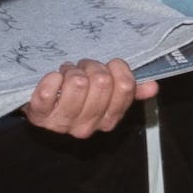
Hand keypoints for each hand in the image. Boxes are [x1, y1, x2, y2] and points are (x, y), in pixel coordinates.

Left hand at [23, 58, 153, 137]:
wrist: (42, 109)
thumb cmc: (76, 98)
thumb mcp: (105, 96)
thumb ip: (129, 91)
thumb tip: (153, 87)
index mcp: (108, 120)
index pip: (125, 87)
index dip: (117, 68)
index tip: (108, 65)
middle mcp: (87, 126)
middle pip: (102, 82)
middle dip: (92, 67)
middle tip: (83, 69)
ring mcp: (62, 123)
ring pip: (78, 83)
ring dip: (72, 70)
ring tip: (67, 74)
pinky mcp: (39, 115)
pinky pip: (50, 91)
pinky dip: (52, 78)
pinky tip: (53, 78)